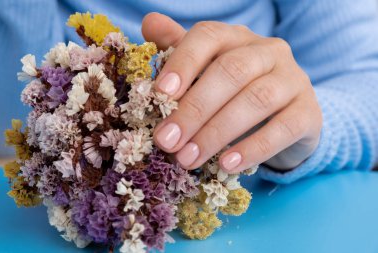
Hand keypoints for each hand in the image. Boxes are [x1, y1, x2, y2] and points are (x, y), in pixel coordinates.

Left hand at [142, 13, 322, 172]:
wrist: (286, 116)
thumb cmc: (237, 93)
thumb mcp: (208, 71)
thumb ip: (181, 52)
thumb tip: (149, 23)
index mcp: (237, 38)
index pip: (208, 37)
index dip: (183, 62)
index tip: (160, 93)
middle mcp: (269, 52)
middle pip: (231, 72)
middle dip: (194, 109)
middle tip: (167, 141)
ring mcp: (293, 80)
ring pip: (256, 100)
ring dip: (217, 132)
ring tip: (189, 159)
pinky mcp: (309, 112)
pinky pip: (283, 129)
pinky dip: (253, 149)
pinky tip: (227, 165)